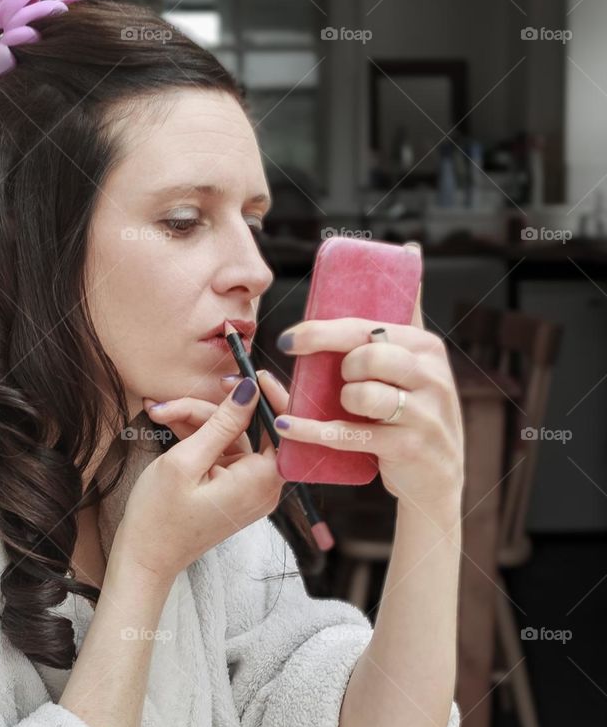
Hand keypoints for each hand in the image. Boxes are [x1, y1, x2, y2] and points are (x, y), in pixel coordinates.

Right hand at [113, 377, 285, 580]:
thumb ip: (222, 424)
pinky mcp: (233, 490)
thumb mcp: (185, 462)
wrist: (145, 558)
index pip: (284, 427)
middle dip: (211, 409)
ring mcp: (248, 489)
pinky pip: (223, 452)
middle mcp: (263, 486)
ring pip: (232, 437)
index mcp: (260, 482)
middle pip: (250, 428)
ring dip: (197, 422)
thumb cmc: (159, 517)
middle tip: (175, 400)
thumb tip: (250, 390)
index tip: (245, 374)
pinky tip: (171, 425)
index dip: (268, 396)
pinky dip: (200, 438)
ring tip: (159, 414)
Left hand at [273, 277, 463, 511]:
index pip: (366, 327)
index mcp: (425, 347)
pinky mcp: (408, 446)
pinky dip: (313, 431)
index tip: (289, 339)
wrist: (438, 477)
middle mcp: (430, 375)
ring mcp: (422, 412)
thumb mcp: (419, 364)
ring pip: (362, 393)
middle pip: (366, 355)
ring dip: (342, 402)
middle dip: (340, 367)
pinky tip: (288, 425)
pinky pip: (350, 433)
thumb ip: (407, 315)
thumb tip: (409, 249)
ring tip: (350, 409)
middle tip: (340, 381)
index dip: (322, 331)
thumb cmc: (416, 415)